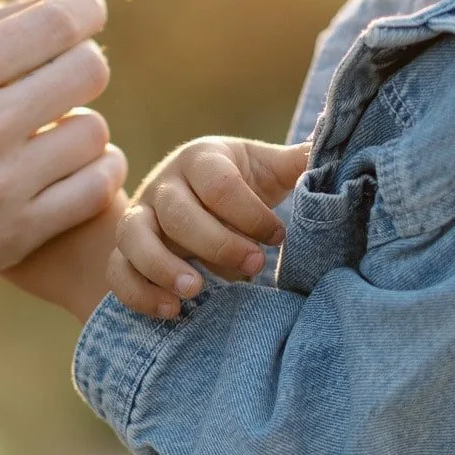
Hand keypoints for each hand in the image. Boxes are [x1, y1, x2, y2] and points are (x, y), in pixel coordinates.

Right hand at [0, 0, 124, 319]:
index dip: (86, 12)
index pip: (56, 22)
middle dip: (85, 67)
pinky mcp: (19, 231)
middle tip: (66, 80)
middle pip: (89, 70)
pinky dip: (95, 173)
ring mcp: (2, 182)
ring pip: (96, 131)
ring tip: (56, 134)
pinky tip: (70, 170)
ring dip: (84, 128)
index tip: (88, 16)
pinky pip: (96, 186)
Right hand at [107, 137, 309, 318]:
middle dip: (217, 243)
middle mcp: (164, 184)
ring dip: (162, 266)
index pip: (219, 184)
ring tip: (195, 291)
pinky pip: (117, 271)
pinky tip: (172, 311)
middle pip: (177, 211)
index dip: (250, 213)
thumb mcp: (270, 168)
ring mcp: (139, 217)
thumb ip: (301, 162)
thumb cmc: (242, 185)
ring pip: (133, 236)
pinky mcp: (124, 251)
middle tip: (255, 265)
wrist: (195, 199)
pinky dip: (138, 293)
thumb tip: (337, 144)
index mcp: (202, 158)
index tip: (278, 237)